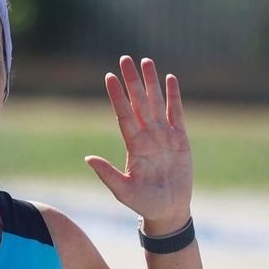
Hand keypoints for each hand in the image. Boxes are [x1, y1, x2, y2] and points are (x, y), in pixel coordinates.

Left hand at [86, 56, 193, 230]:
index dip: (117, 96)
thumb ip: (107, 174)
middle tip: (125, 58)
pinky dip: (174, 96)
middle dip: (132, 80)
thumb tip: (87, 158)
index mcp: (133, 145)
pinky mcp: (180, 139)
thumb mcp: (123, 190)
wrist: (168, 210)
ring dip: (151, 82)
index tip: (109, 77)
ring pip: (157, 102)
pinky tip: (170, 79)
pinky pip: (177, 113)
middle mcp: (147, 135)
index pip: (123, 114)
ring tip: (146, 61)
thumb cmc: (144, 203)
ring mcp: (164, 135)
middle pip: (139, 102)